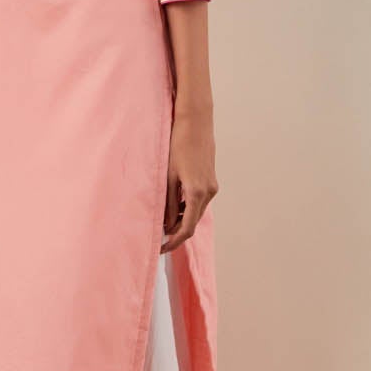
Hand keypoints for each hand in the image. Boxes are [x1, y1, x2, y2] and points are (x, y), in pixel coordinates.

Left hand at [161, 105, 217, 251]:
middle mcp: (209, 192)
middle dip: (176, 232)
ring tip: (161, 221)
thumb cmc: (178, 145)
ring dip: (180, 219)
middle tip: (158, 237)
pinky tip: (172, 205)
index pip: (186, 227)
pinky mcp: (211, 181)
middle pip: (192, 221)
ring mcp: (212, 186)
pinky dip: (186, 207)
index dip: (173, 241)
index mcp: (197, 192)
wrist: (196, 122)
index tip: (160, 247)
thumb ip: (167, 202)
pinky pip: (198, 201)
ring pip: (196, 211)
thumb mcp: (168, 176)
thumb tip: (166, 224)